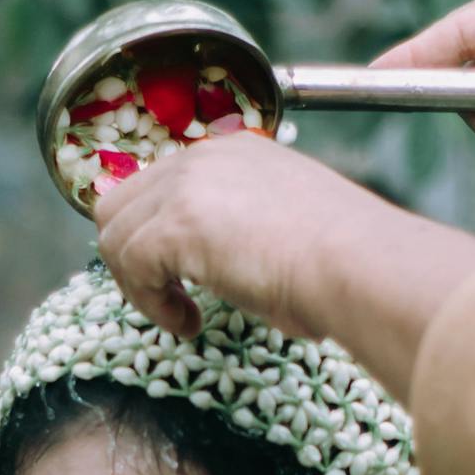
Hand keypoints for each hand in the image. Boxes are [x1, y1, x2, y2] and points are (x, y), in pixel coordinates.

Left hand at [93, 132, 396, 337]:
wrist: (360, 265)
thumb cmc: (344, 264)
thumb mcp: (286, 232)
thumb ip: (242, 232)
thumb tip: (221, 267)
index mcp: (234, 152)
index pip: (159, 186)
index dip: (154, 237)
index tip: (177, 278)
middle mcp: (205, 157)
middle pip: (121, 203)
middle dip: (132, 259)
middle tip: (167, 300)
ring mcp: (188, 185)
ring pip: (115, 233)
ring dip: (139, 285)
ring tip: (180, 316)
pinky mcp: (177, 222)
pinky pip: (130, 264)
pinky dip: (149, 303)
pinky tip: (187, 322)